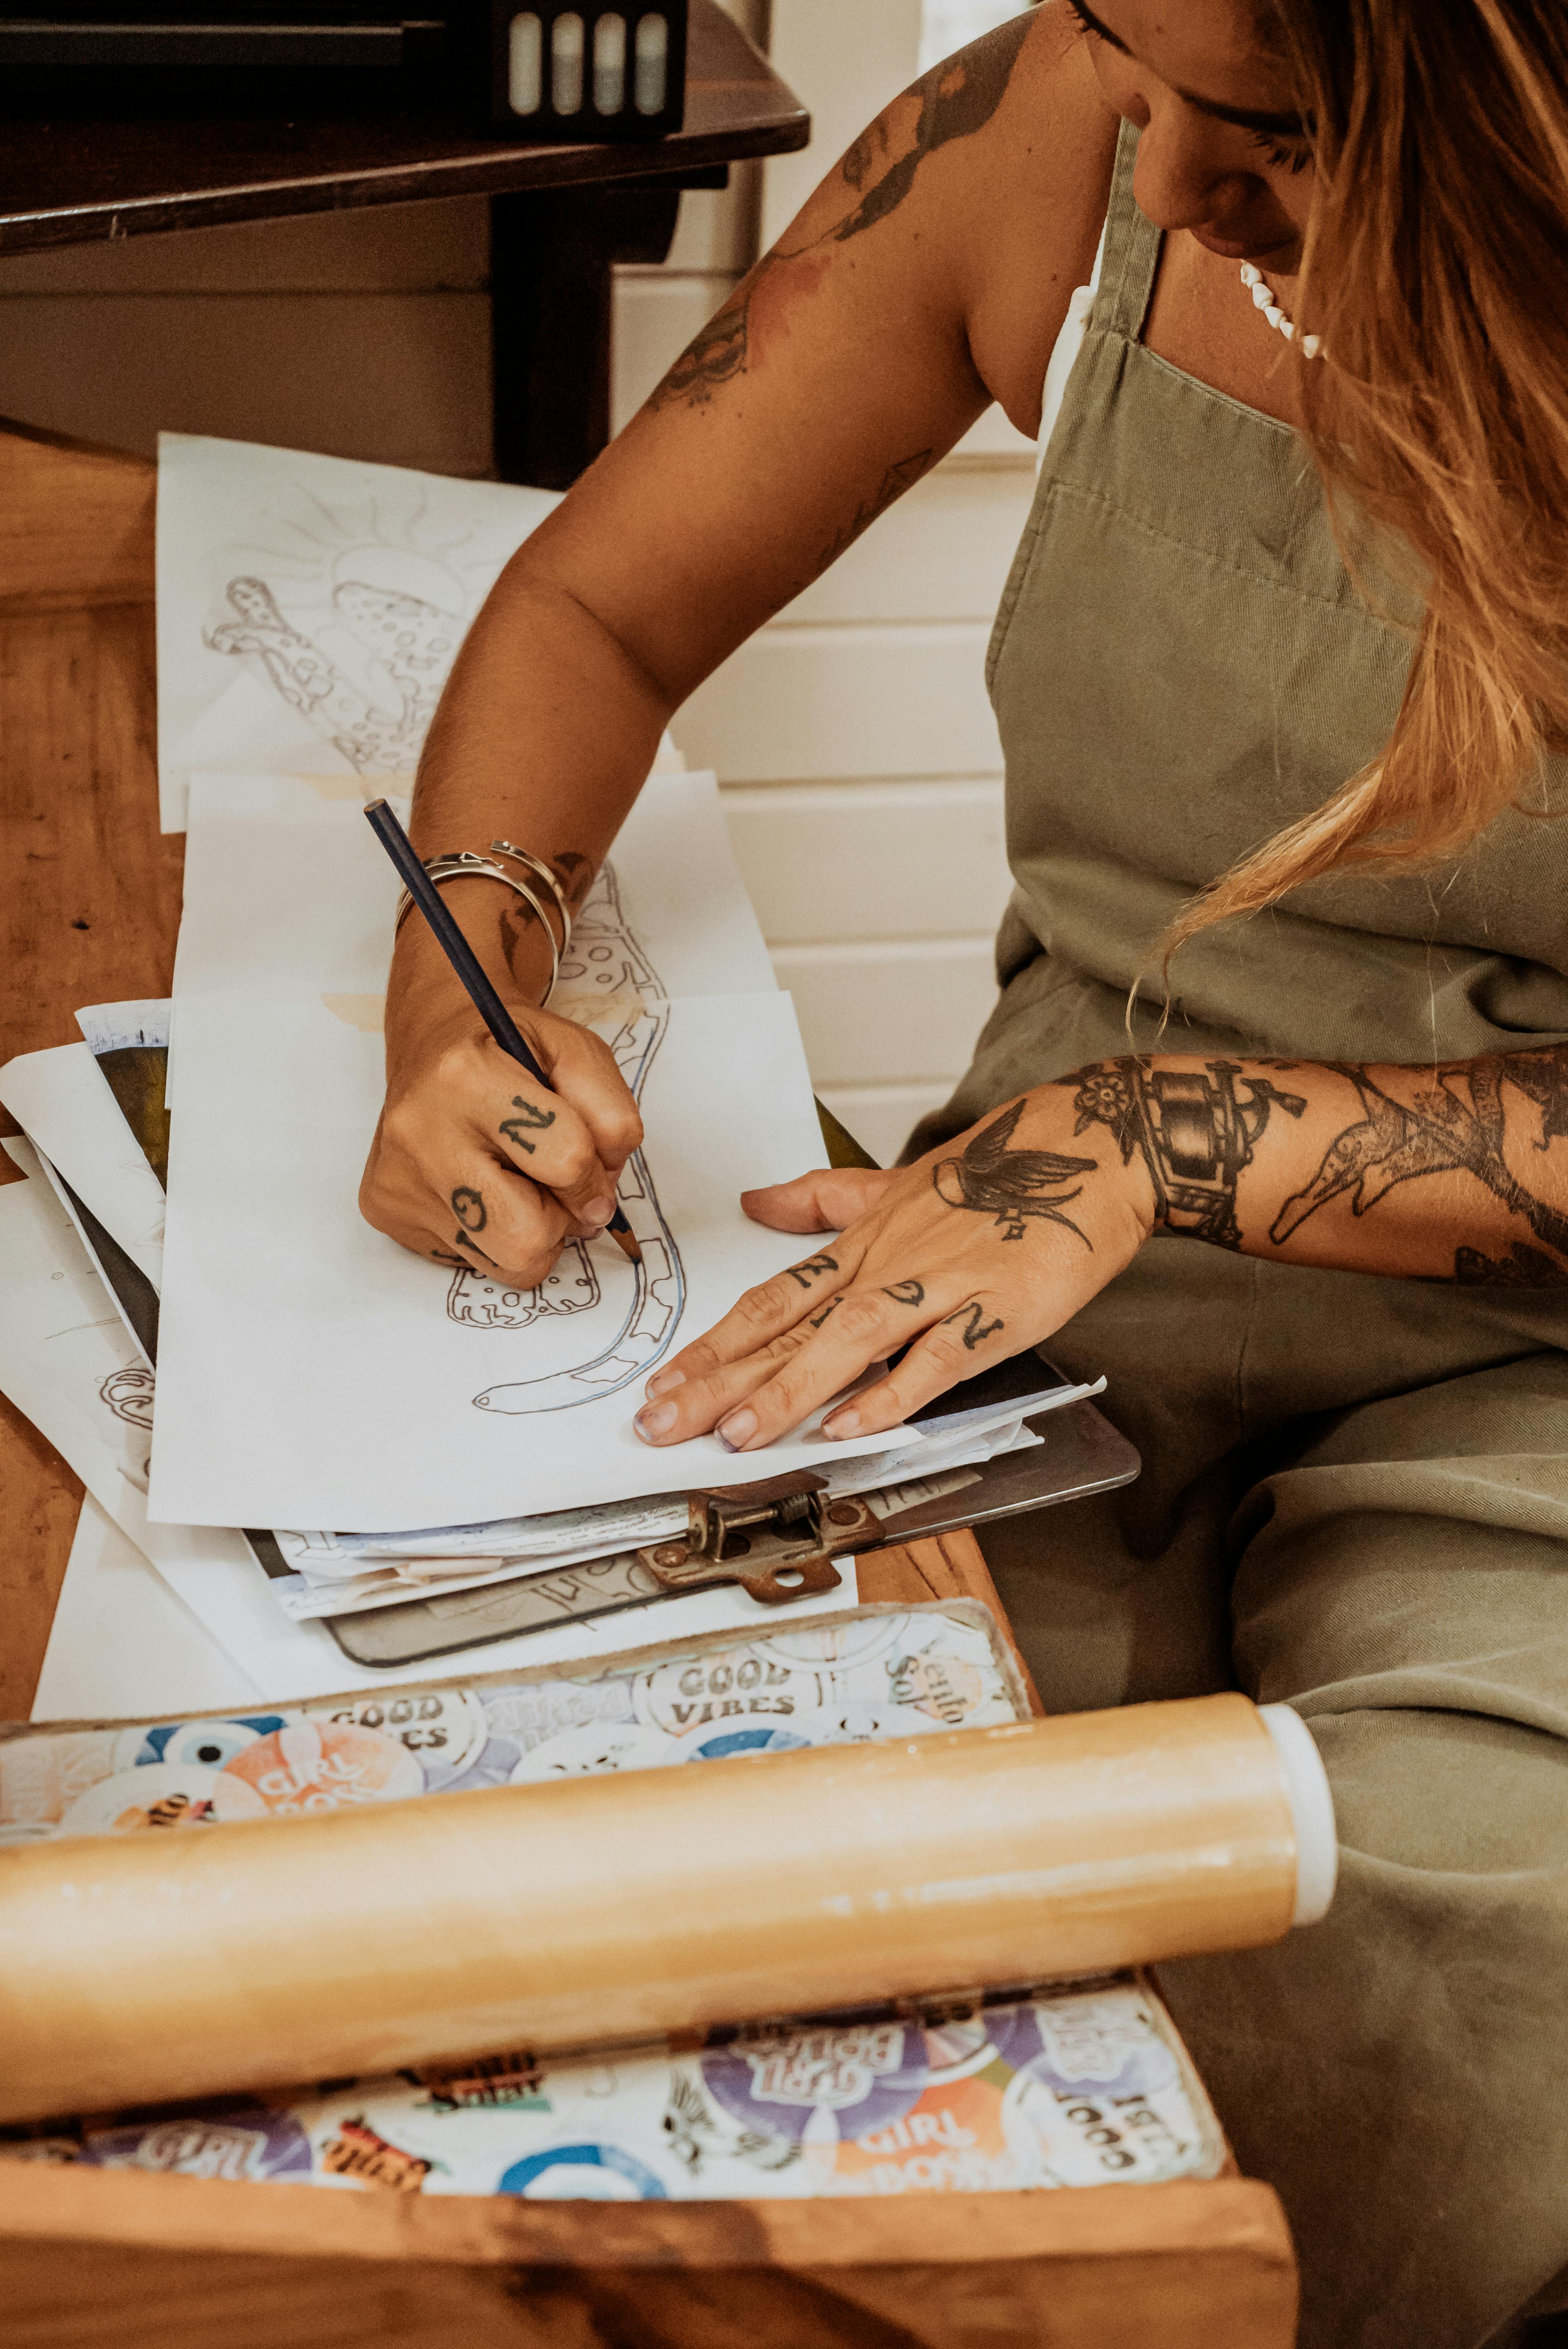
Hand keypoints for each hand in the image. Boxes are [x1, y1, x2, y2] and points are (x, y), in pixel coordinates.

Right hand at [360, 986, 642, 1287]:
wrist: (433, 1046)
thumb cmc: (509, 1053)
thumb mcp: (576, 1054)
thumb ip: (611, 1118)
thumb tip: (599, 1202)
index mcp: (467, 1076)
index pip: (567, 1160)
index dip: (596, 1173)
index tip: (590, 1163)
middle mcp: (420, 1131)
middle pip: (526, 1238)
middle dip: (559, 1220)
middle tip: (555, 1186)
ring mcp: (400, 1180)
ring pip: (506, 1263)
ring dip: (533, 1234)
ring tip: (517, 1184)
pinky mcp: (389, 1213)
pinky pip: (475, 1262)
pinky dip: (495, 1236)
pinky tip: (481, 1189)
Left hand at [632, 1090, 1152, 1451]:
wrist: (1088, 1153)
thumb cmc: (998, 1176)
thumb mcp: (895, 1182)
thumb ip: (822, 1199)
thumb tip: (756, 1200)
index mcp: (860, 1247)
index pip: (769, 1302)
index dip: (712, 1346)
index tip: (662, 1384)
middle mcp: (885, 1269)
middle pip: (788, 1330)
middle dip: (720, 1382)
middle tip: (661, 1423)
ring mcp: (937, 1289)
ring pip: (847, 1343)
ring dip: (788, 1390)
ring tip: (737, 1435)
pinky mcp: (991, 1311)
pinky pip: (934, 1359)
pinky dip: (893, 1392)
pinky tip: (851, 1426)